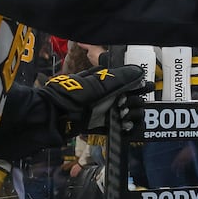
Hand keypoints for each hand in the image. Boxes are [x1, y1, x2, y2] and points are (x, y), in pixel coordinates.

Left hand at [35, 64, 152, 135]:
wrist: (50, 118)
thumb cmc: (71, 97)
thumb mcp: (96, 84)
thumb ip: (119, 78)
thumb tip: (139, 70)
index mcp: (103, 80)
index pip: (128, 81)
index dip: (138, 85)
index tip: (147, 88)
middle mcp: (104, 95)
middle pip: (129, 98)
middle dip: (134, 101)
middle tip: (128, 106)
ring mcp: (102, 111)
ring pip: (126, 113)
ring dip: (132, 115)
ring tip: (126, 117)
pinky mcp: (99, 127)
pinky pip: (118, 128)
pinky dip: (126, 128)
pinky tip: (127, 128)